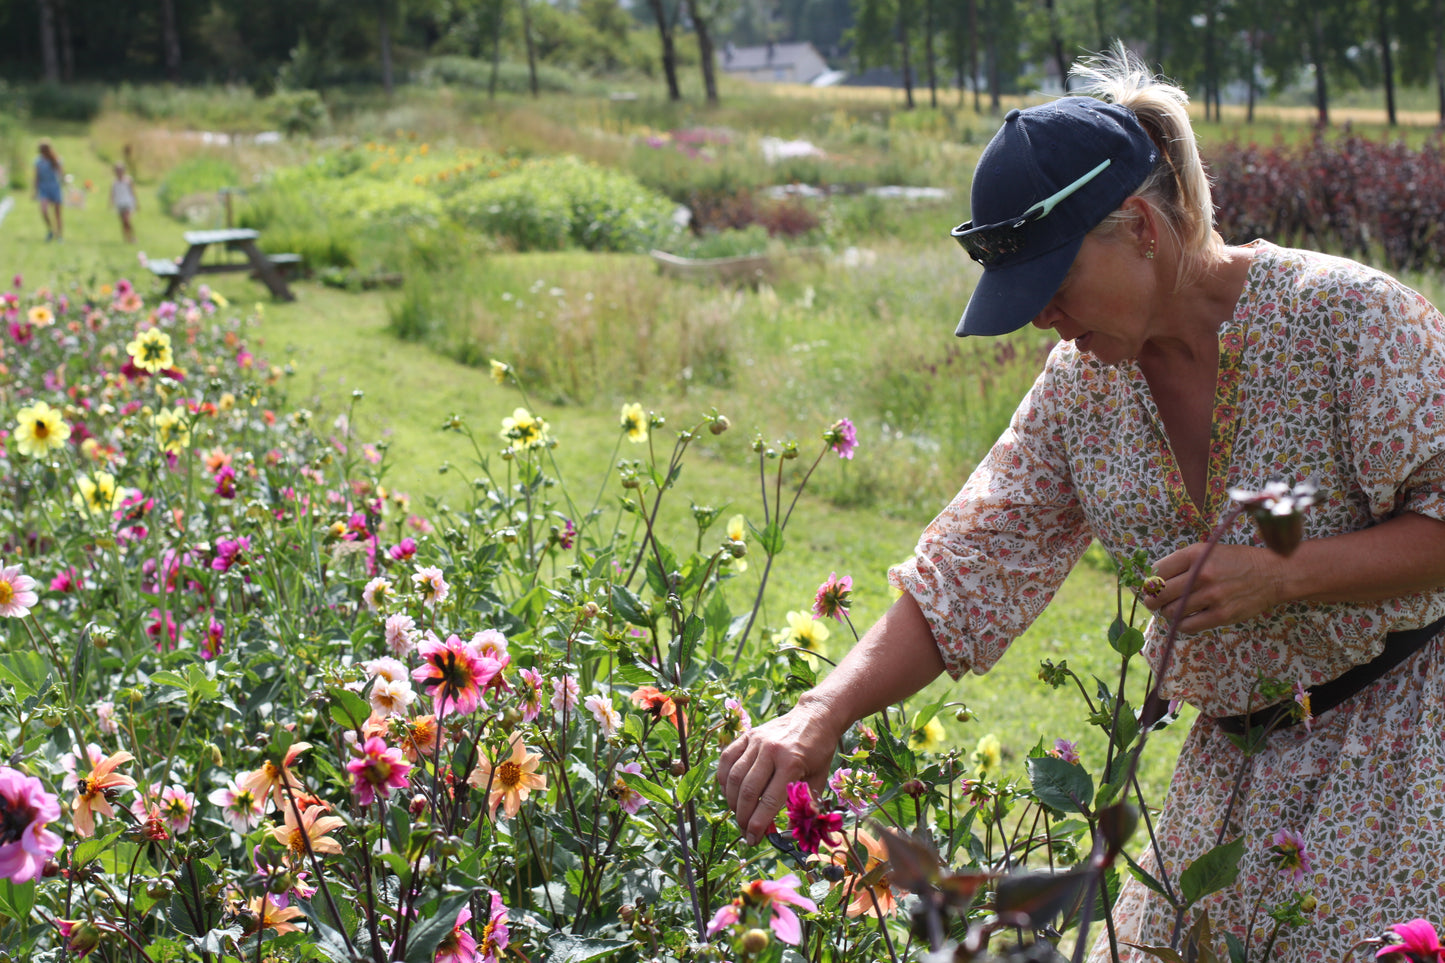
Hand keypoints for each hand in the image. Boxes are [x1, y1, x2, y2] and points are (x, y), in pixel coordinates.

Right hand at [716, 698, 842, 846]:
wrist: (815, 716)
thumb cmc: (819, 751)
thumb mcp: (819, 779)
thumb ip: (804, 805)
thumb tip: (788, 832)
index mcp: (791, 763)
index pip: (768, 801)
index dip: (758, 824)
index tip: (753, 839)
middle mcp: (771, 751)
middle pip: (747, 791)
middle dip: (743, 817)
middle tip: (745, 831)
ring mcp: (756, 741)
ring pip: (734, 777)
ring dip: (732, 801)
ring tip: (737, 814)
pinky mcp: (748, 735)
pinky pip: (727, 758)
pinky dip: (723, 778)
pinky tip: (728, 792)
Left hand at [1143, 542, 1283, 632]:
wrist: (1273, 573)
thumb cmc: (1236, 561)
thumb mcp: (1208, 551)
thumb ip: (1182, 563)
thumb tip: (1153, 580)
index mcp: (1196, 555)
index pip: (1158, 571)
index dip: (1151, 581)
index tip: (1152, 586)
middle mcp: (1202, 575)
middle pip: (1160, 593)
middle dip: (1151, 600)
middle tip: (1152, 602)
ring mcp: (1212, 596)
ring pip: (1171, 611)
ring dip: (1166, 613)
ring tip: (1171, 609)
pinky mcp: (1222, 615)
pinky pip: (1187, 626)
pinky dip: (1181, 624)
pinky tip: (1184, 619)